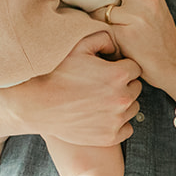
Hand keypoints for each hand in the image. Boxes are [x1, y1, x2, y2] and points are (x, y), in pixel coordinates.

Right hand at [13, 31, 140, 145]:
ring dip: (122, 104)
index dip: (121, 67)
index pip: (135, 68)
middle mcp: (122, 97)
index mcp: (119, 74)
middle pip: (136, 88)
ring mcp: (117, 119)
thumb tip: (116, 46)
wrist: (39, 105)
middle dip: (124, 85)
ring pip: (133, 108)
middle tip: (103, 86)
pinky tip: (102, 117)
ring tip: (101, 101)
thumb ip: (102, 38)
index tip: (108, 70)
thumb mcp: (78, 47)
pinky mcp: (110, 137)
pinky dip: (118, 124)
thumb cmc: (58, 74)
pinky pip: (127, 128)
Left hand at [90, 0, 175, 101]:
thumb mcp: (153, 9)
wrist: (175, 66)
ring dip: (90, 3)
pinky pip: (101, 23)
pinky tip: (95, 29)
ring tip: (83, 6)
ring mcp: (136, 16)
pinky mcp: (126, 34)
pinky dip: (96, 24)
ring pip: (101, 1)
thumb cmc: (160, 40)